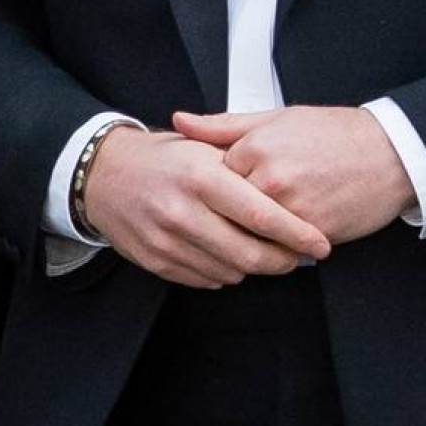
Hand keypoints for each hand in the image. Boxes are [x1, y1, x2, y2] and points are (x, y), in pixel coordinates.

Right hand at [81, 127, 331, 287]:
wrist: (105, 175)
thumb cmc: (164, 158)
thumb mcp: (204, 145)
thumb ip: (246, 164)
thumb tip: (294, 190)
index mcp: (202, 176)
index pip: (262, 216)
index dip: (297, 234)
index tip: (320, 244)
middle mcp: (183, 211)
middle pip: (250, 254)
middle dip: (282, 260)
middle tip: (297, 256)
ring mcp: (167, 241)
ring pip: (231, 272)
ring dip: (254, 266)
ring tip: (263, 251)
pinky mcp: (157, 262)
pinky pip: (206, 280)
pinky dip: (226, 272)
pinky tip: (229, 254)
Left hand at [171, 106, 415, 244]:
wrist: (391, 154)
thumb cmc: (337, 134)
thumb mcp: (277, 117)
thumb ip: (223, 125)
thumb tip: (181, 121)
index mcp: (255, 148)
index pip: (211, 181)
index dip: (217, 188)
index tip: (224, 188)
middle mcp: (269, 180)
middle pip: (227, 212)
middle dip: (228, 216)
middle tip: (238, 211)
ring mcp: (290, 209)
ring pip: (251, 236)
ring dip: (251, 236)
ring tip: (263, 224)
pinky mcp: (312, 234)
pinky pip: (281, 249)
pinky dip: (279, 246)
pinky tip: (285, 235)